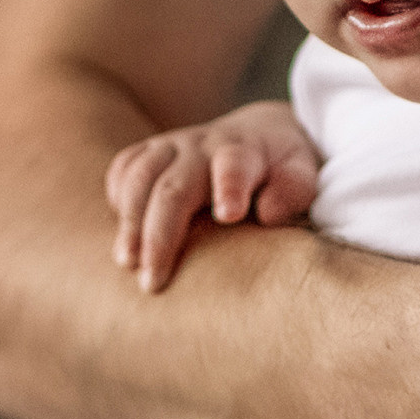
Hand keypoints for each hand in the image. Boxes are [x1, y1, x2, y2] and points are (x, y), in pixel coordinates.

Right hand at [107, 102, 319, 291]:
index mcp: (245, 151)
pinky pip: (124, 169)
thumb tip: (266, 213)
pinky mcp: (151, 152)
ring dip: (130, 222)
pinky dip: (118, 199)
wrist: (262, 137)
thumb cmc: (284, 172)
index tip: (228, 216)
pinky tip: (124, 235)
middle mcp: (203, 145)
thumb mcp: (302, 178)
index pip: (234, 164)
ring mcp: (172, 145)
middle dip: (160, 234)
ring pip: (139, 176)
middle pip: (173, 185)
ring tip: (128, 263)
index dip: (230, 187)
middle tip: (153, 281)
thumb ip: (292, 191)